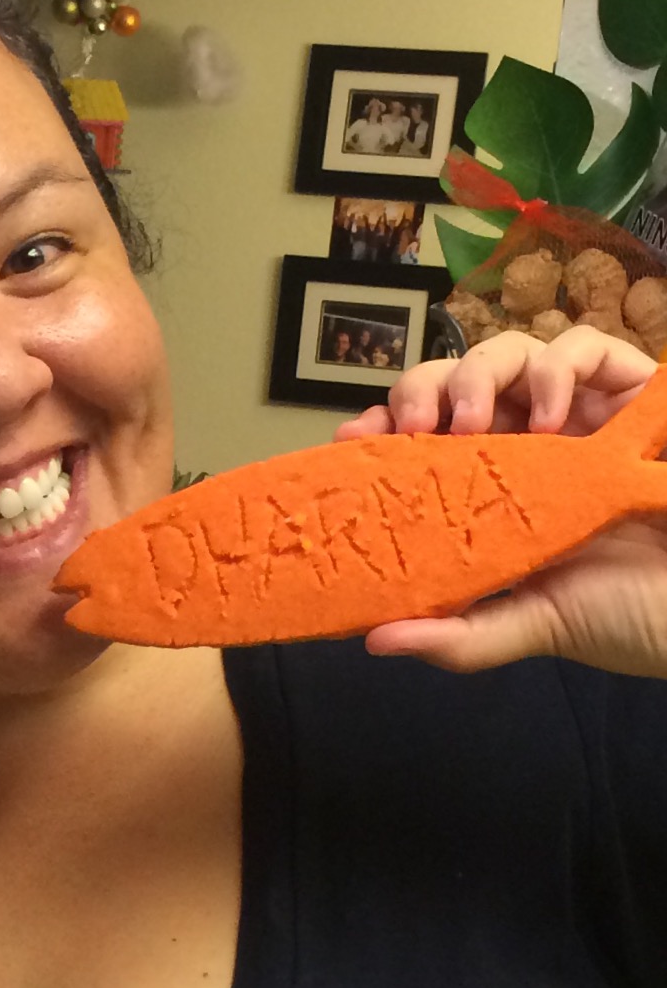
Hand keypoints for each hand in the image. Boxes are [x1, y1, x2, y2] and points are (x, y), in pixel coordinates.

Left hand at [335, 325, 666, 677]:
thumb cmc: (630, 615)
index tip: (353, 440)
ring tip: (474, 423)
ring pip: (509, 353)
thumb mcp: (536, 624)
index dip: (385, 427)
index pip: (425, 436)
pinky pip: (584, 347)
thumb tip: (375, 640)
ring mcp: (582, 414)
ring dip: (478, 373)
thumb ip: (462, 636)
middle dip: (421, 390)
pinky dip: (556, 368)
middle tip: (414, 428)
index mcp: (497, 487)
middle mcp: (532, 442)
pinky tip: (551, 418)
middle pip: (455, 384)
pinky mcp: (634, 393)